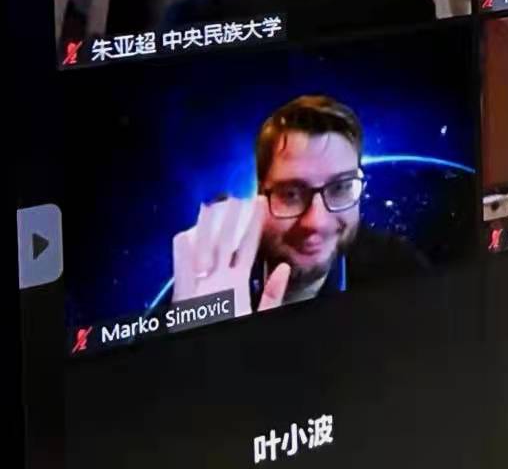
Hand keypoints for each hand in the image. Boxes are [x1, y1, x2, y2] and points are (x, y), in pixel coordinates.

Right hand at [171, 195, 288, 316]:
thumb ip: (270, 295)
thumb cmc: (229, 327)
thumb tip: (283, 269)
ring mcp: (201, 287)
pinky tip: (184, 237)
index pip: (245, 248)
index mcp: (235, 283)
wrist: (210, 356)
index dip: (252, 226)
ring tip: (210, 204)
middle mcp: (217, 281)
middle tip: (233, 192)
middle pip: (223, 244)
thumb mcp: (257, 315)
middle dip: (228, 219)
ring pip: (203, 252)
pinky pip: (182, 275)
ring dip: (205, 229)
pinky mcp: (184, 299)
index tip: (257, 203)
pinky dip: (182, 257)